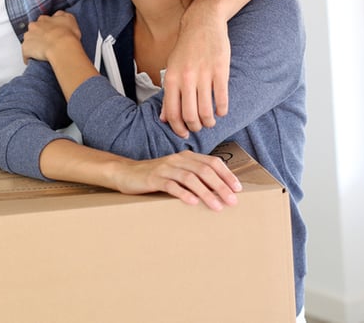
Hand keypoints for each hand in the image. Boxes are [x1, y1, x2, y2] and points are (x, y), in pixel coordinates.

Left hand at [22, 11, 81, 62]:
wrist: (61, 47)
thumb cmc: (67, 34)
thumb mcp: (69, 19)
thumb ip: (62, 15)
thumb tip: (59, 15)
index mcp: (44, 19)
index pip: (42, 21)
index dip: (47, 27)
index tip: (51, 32)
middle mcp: (34, 26)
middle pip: (33, 29)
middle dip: (38, 34)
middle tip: (46, 42)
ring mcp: (28, 37)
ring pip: (28, 40)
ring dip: (33, 45)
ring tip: (40, 51)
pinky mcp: (26, 49)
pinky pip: (25, 54)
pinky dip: (28, 57)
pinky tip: (33, 60)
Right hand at [111, 150, 241, 210]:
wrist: (125, 174)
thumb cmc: (155, 177)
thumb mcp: (176, 173)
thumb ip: (194, 177)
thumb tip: (218, 192)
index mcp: (186, 157)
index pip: (212, 162)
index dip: (226, 174)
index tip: (238, 189)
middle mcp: (178, 159)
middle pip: (204, 170)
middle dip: (221, 186)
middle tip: (232, 201)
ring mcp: (165, 168)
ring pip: (190, 178)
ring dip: (206, 192)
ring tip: (217, 206)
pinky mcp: (153, 178)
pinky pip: (171, 185)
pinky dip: (183, 193)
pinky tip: (192, 202)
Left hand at [161, 9, 229, 137]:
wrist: (202, 23)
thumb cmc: (186, 48)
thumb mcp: (171, 68)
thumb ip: (168, 94)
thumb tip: (164, 118)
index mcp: (171, 78)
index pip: (172, 112)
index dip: (178, 128)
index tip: (184, 134)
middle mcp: (186, 78)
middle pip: (189, 115)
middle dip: (195, 127)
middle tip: (199, 128)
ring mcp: (204, 74)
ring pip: (206, 110)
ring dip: (209, 122)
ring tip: (210, 122)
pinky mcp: (220, 70)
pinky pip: (221, 98)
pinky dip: (222, 110)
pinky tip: (221, 111)